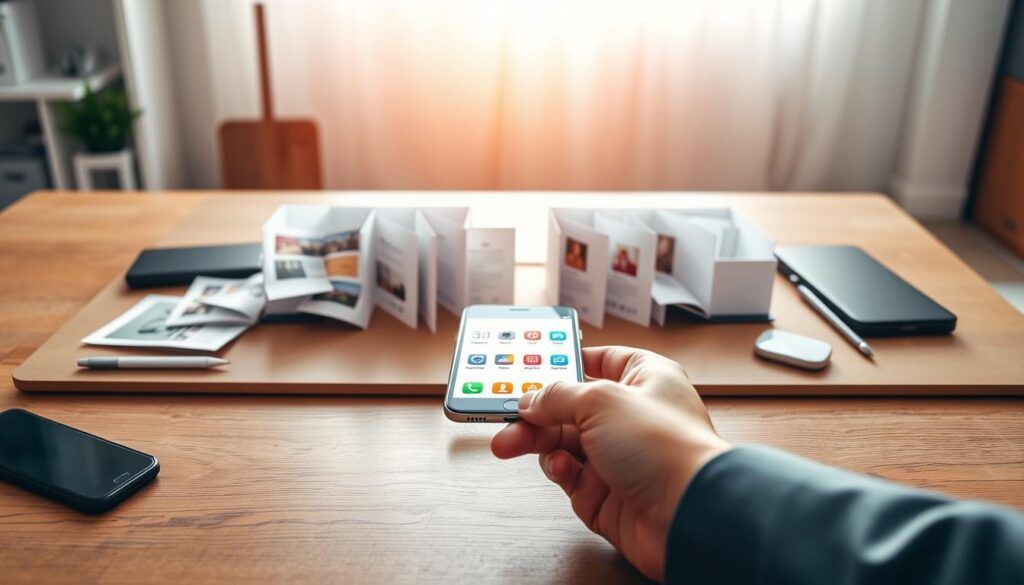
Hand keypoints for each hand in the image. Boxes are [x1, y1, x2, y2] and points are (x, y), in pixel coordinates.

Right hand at [491, 346, 730, 581]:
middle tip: (505, 416)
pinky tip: (560, 468)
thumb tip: (532, 398)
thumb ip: (558, 396)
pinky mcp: (607, 494)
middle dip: (535, 412)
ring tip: (509, 444)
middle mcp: (633, 417)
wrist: (686, 515)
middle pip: (572, 407)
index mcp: (645, 380)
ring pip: (564, 443)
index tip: (533, 367)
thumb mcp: (601, 401)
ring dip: (537, 442)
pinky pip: (570, 477)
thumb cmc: (666, 447)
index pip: (602, 361)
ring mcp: (620, 457)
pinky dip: (559, 471)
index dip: (568, 363)